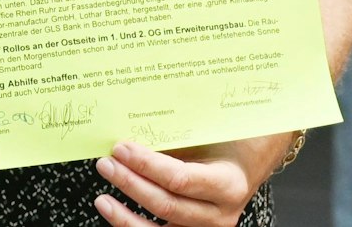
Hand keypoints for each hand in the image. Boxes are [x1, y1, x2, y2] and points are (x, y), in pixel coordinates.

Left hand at [94, 138, 274, 226]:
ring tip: (102, 199)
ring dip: (125, 216)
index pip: (180, 179)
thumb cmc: (230, 144)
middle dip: (131, 184)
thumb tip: (133, 133)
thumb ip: (179, 138)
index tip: (122, 148)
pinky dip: (133, 226)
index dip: (147, 165)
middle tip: (106, 164)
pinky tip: (116, 212)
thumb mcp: (211, 135)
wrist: (249, 165)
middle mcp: (219, 214)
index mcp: (228, 184)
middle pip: (166, 205)